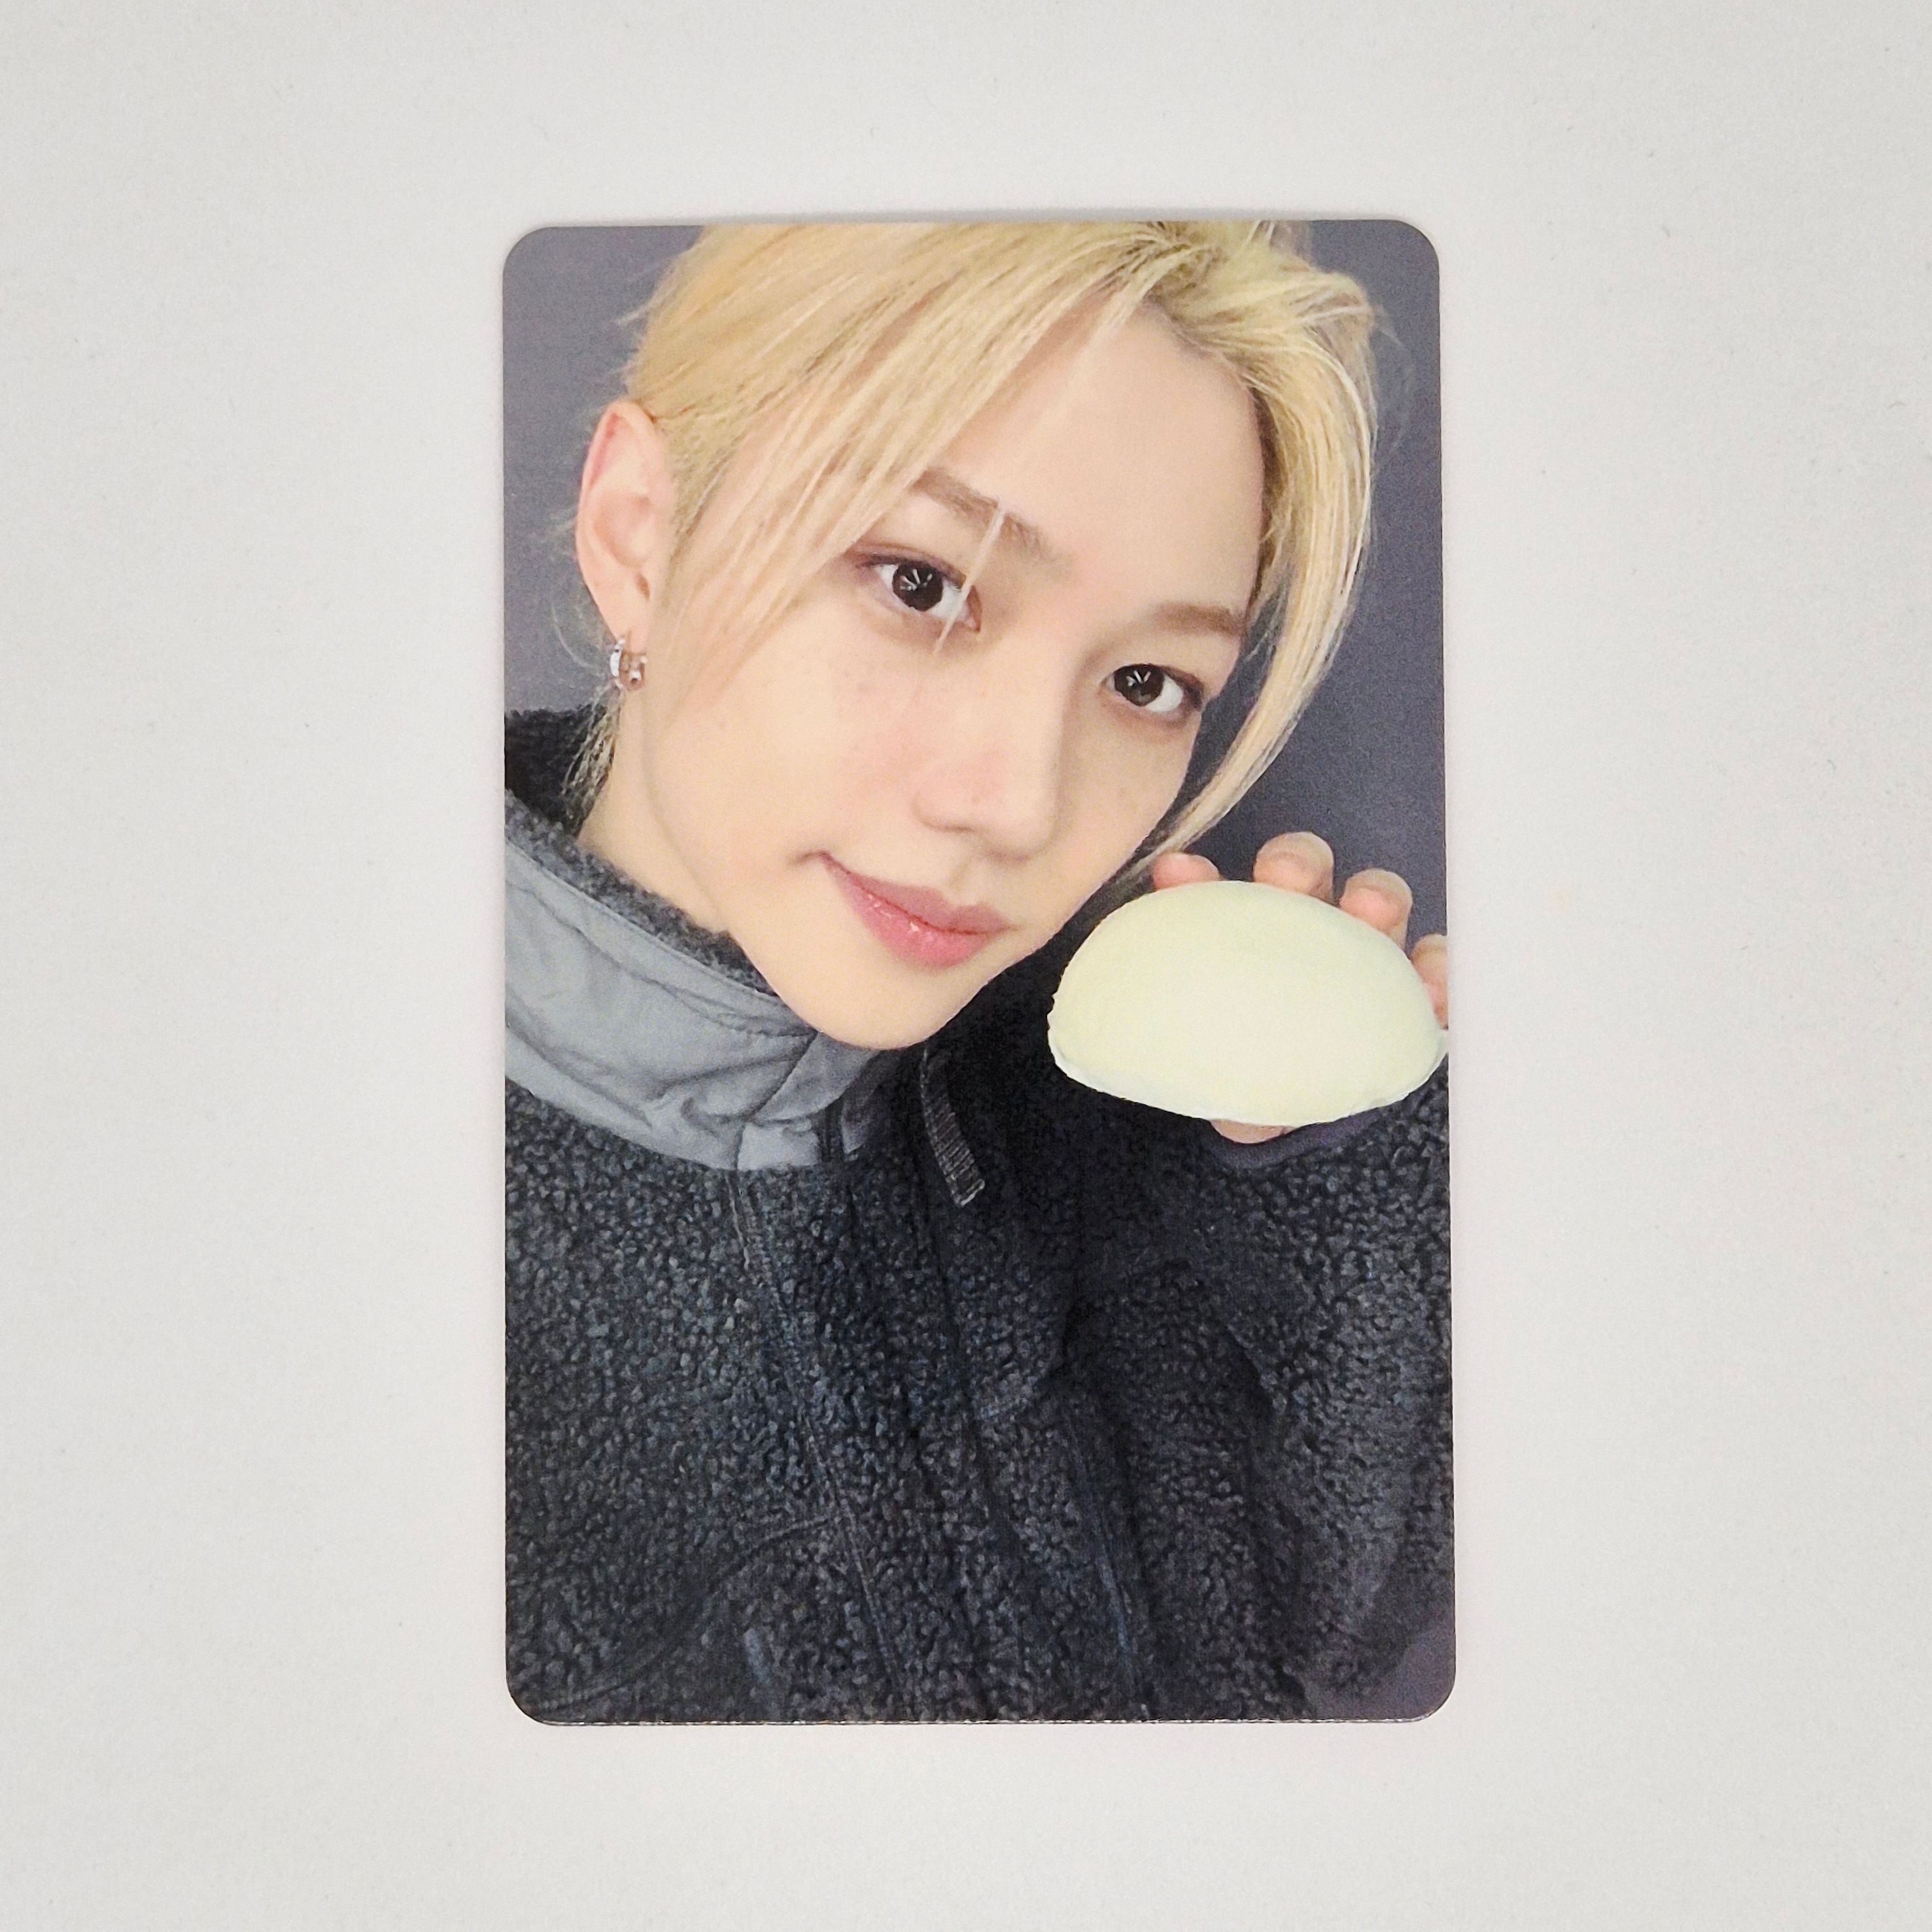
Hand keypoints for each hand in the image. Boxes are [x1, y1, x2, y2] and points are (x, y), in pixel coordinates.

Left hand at [1149, 833, 1448, 1143]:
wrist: (1310, 1129)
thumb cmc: (1253, 1080)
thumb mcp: (1211, 1072)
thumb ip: (1180, 1050)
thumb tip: (1123, 1039)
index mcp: (1246, 934)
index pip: (1218, 894)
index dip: (1197, 880)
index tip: (1179, 875)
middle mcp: (1307, 927)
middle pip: (1304, 873)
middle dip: (1294, 862)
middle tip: (1282, 877)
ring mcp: (1369, 952)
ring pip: (1375, 901)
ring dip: (1372, 896)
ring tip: (1368, 912)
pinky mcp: (1420, 990)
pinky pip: (1436, 966)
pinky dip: (1436, 965)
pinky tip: (1430, 981)